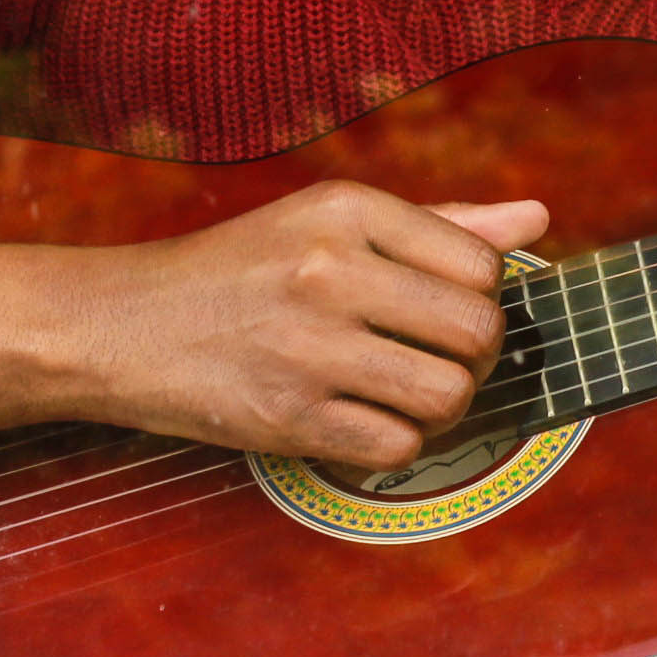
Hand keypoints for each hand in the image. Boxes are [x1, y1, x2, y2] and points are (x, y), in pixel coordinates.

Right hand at [0, 182, 547, 471]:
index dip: (482, 298)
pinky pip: (397, 447)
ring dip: (443, 408)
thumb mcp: (326, 221)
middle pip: (479, 331)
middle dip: (475, 359)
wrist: (118, 326)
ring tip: (404, 394)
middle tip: (436, 360)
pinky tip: (363, 423)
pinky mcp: (287, 416)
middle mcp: (331, 269)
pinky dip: (396, 447)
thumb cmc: (237, 270)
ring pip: (449, 394)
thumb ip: (437, 224)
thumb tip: (538, 220)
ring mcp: (309, 345)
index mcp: (347, 208)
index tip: (444, 310)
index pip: (483, 265)